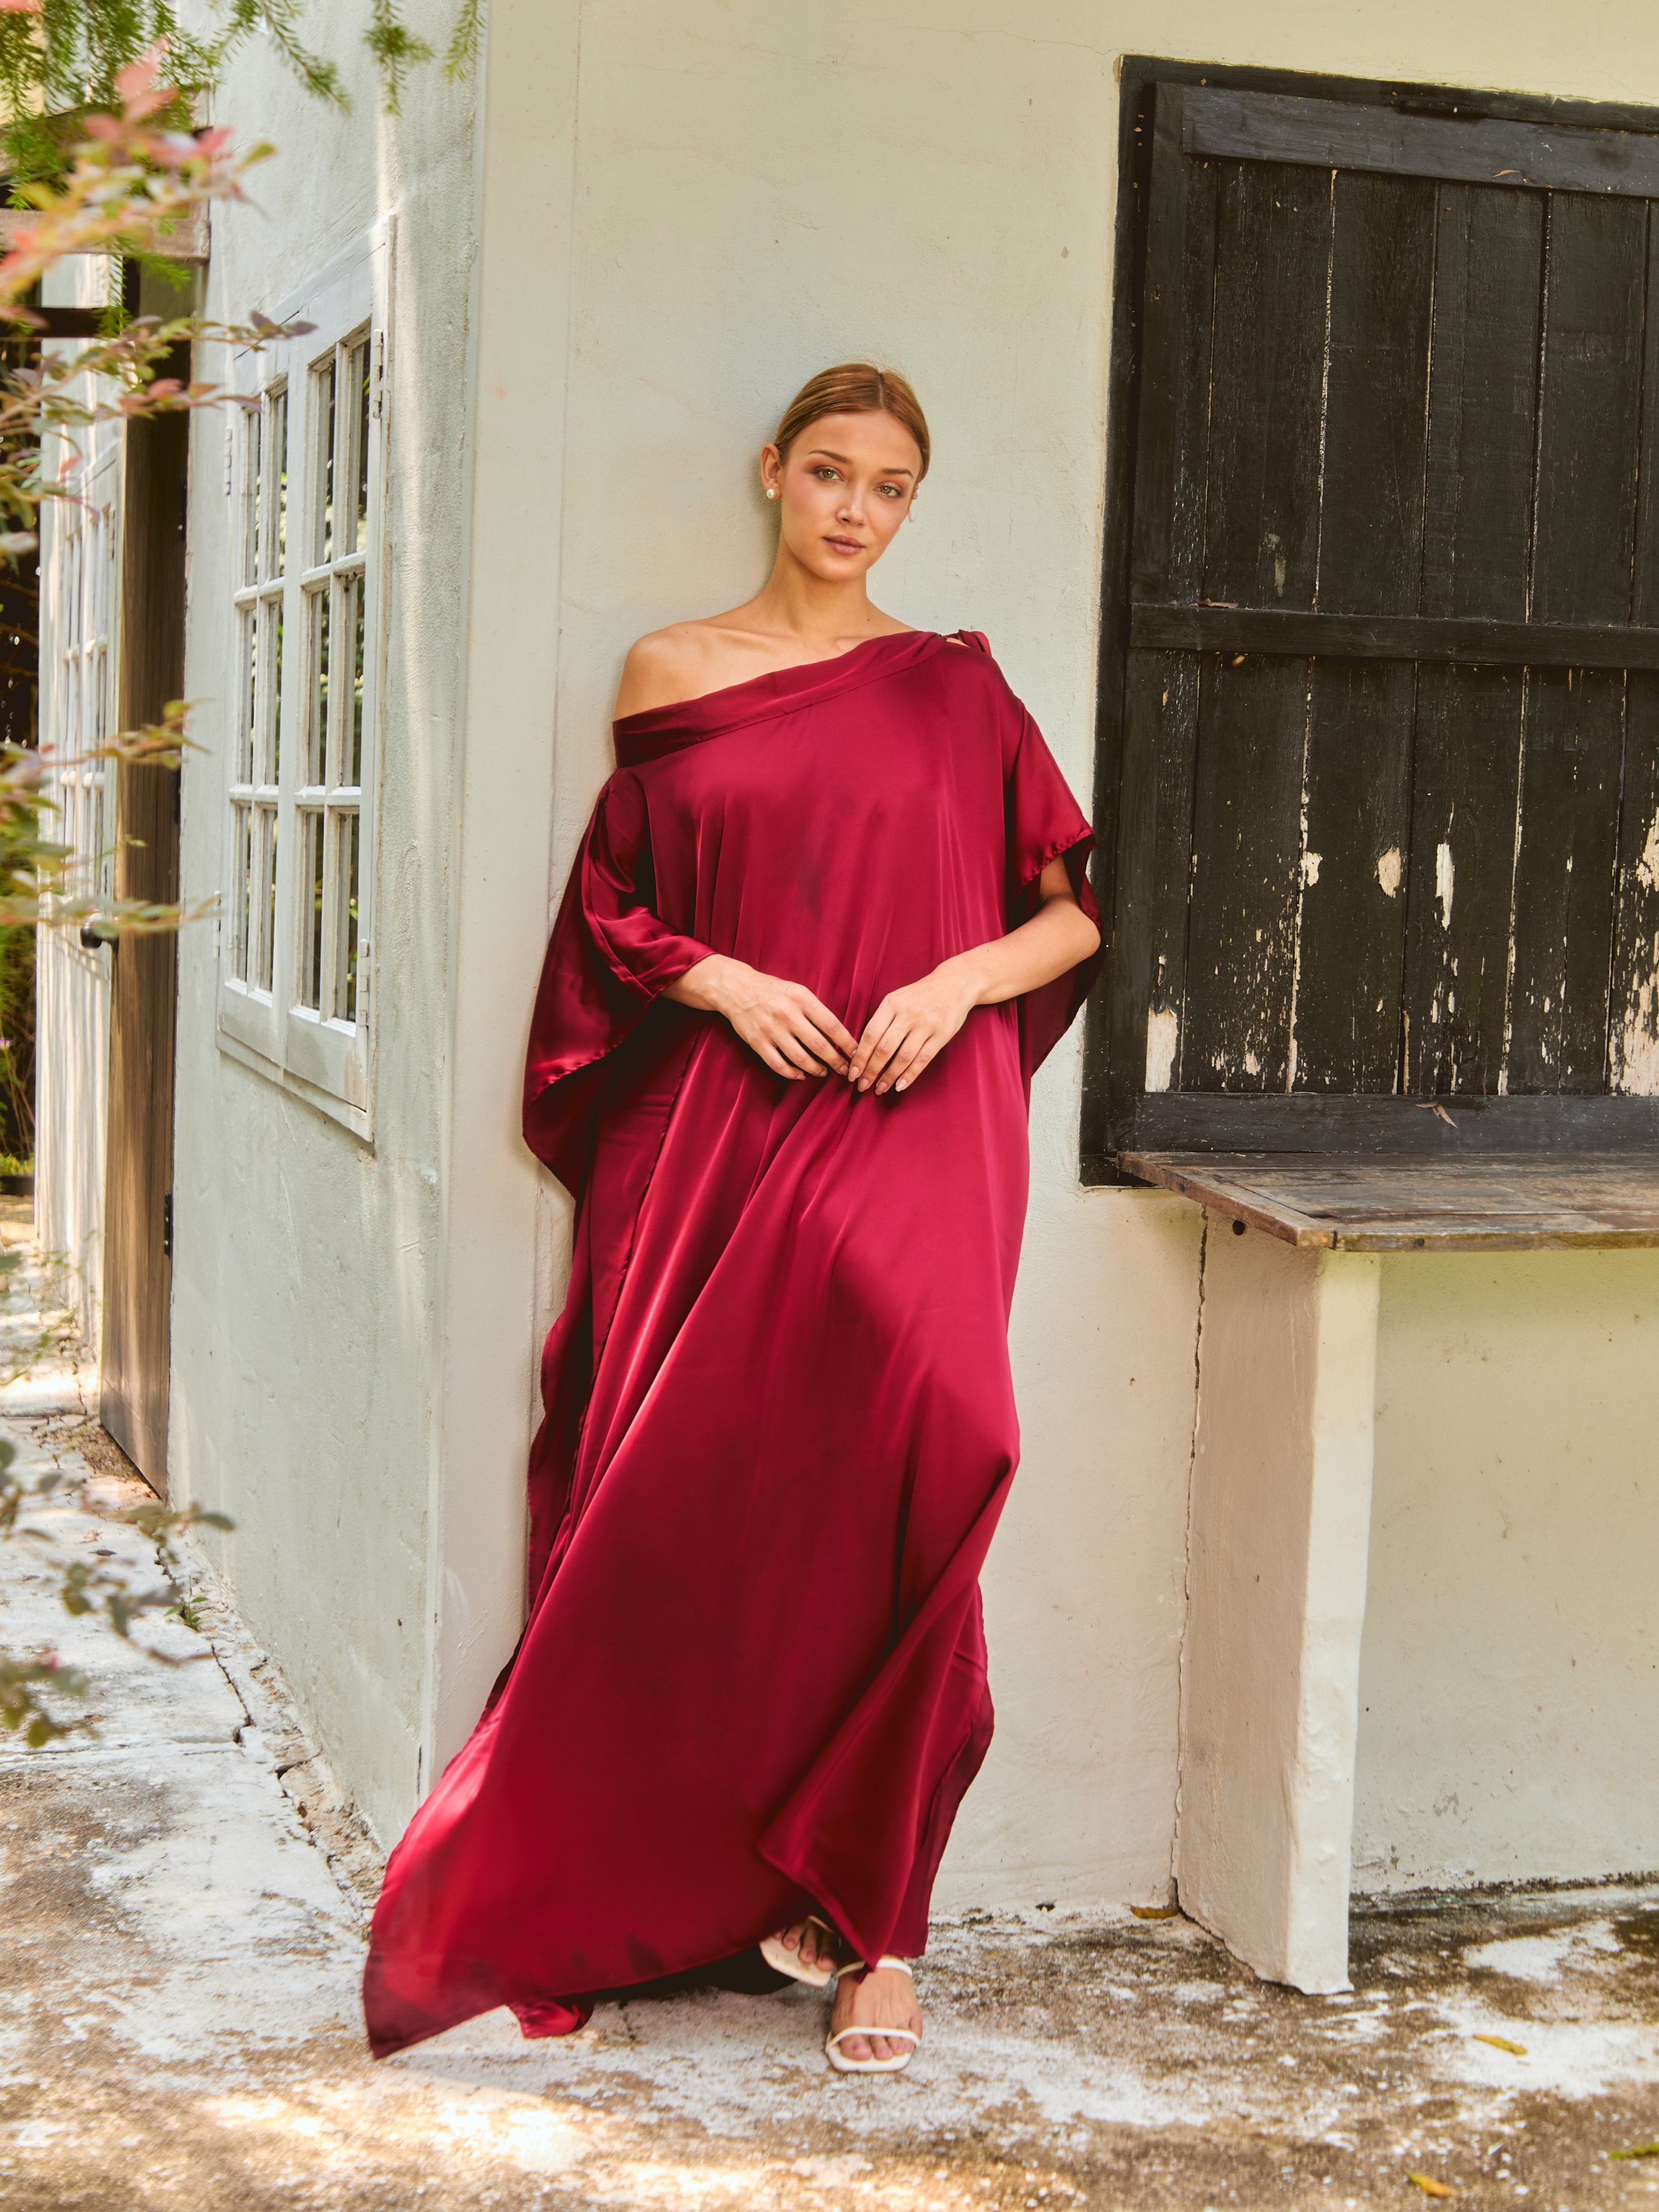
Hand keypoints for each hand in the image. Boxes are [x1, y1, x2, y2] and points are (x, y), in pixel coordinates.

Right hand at [672, 955, 856, 1080]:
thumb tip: (839, 1035)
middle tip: (846, 1070)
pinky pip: (779, 1065)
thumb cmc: (773, 990)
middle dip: (837, 1062)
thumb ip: (816, 1011)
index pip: (831, 1026)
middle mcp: (787, 1014)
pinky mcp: (758, 1042)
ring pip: (801, 1059)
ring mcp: (771, 1030)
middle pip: (819, 1046)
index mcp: (801, 999)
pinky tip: (802, 1074)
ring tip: (824, 1072)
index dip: (847, 1043)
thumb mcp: (798, 991)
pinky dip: (793, 1073)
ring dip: (817, 1070)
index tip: (857, 1054)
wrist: (737, 989)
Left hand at [848, 958, 980, 1095]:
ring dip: (888, 1077)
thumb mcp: (897, 998)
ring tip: (879, 1089)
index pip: (870, 1035)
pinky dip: (909, 1075)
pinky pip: (922, 1059)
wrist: (955, 983)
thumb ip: (881, 1019)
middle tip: (862, 1086)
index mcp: (891, 1003)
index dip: (860, 1057)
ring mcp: (926, 1024)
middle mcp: (908, 1014)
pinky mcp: (942, 1034)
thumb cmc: (920, 994)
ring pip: (902, 1057)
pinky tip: (899, 1086)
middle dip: (870, 1071)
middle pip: (884, 1049)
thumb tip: (862, 1050)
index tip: (852, 1073)